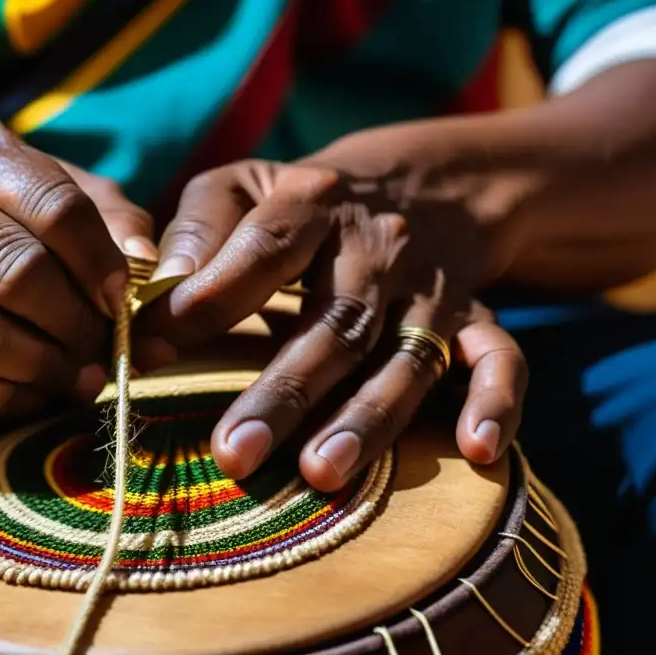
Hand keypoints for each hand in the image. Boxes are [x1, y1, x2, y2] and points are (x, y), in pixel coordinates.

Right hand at [0, 113, 158, 438]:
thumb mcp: (49, 205)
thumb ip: (109, 222)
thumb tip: (148, 268)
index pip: (52, 203)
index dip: (101, 263)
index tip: (124, 304)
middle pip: (15, 270)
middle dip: (76, 325)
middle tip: (105, 356)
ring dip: (41, 371)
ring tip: (73, 382)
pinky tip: (20, 400)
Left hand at [140, 159, 527, 491]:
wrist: (420, 180)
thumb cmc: (303, 200)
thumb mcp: (245, 184)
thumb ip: (200, 227)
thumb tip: (159, 288)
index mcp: (312, 205)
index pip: (265, 247)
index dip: (212, 294)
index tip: (153, 344)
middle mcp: (377, 248)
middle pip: (337, 322)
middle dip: (287, 392)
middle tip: (235, 454)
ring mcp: (431, 288)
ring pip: (407, 357)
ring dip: (369, 419)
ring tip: (321, 474)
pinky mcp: (475, 316)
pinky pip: (502, 358)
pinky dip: (498, 402)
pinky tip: (478, 451)